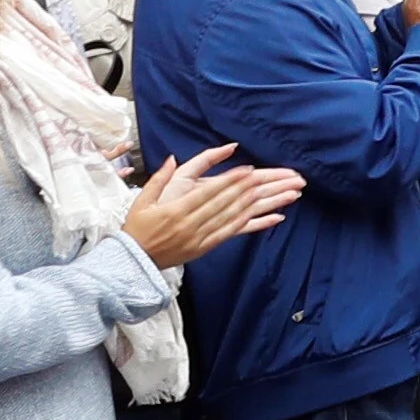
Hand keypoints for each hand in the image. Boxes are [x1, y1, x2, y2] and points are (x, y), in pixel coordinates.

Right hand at [122, 146, 301, 269]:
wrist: (132, 261)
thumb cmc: (137, 228)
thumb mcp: (142, 200)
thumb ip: (159, 178)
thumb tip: (173, 158)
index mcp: (176, 210)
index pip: (209, 192)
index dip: (230, 180)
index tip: (248, 170)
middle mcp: (192, 224)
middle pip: (228, 203)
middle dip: (255, 188)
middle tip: (278, 177)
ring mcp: (201, 237)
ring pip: (237, 217)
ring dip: (264, 204)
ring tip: (287, 193)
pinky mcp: (207, 247)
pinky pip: (236, 233)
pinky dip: (257, 225)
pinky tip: (276, 217)